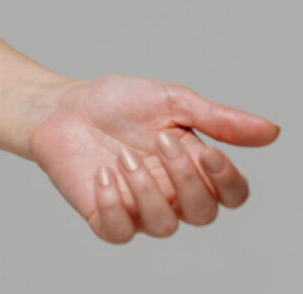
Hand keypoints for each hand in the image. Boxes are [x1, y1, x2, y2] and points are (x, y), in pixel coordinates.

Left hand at [27, 73, 278, 242]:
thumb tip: (272, 132)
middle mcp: (169, 192)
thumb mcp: (171, 101)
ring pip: (163, 226)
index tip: (206, 151)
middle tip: (159, 140)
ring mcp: (136, 207)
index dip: (228, 181)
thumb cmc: (116, 102)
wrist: (62, 106)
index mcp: (193, 165)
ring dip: (146, 190)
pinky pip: (119, 232)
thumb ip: (217, 119)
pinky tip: (102, 174)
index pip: (232, 195)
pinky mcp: (103, 215)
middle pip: (202, 214)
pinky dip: (113, 206)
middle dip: (185, 178)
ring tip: (122, 155)